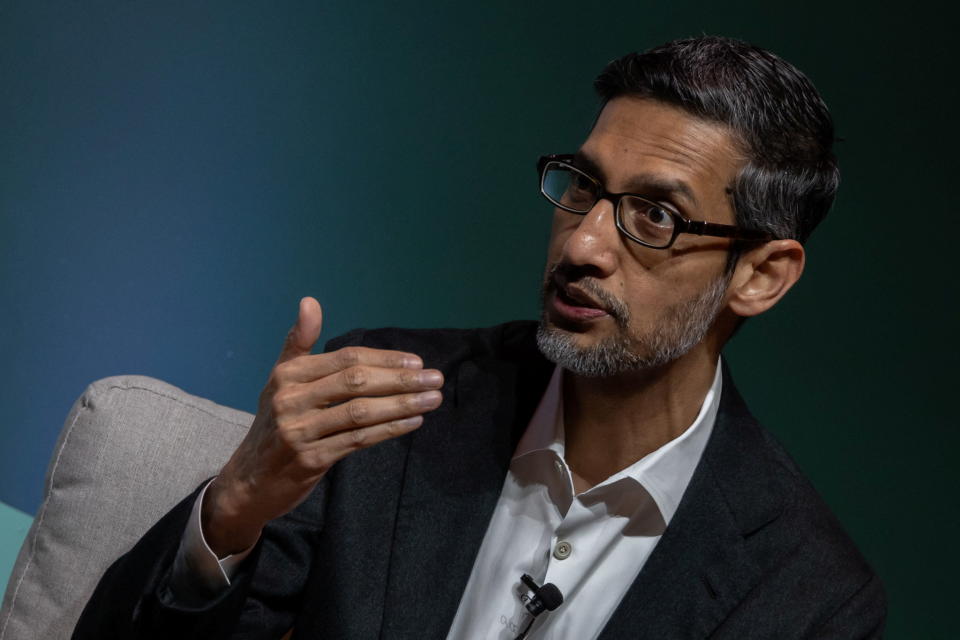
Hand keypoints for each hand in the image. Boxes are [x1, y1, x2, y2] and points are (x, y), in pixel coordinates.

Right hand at [202, 297, 442, 555]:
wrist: (250, 480)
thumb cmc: (275, 423)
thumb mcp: (281, 380)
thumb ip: (299, 342)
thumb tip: (309, 301)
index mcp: (289, 374)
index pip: (346, 358)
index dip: (384, 358)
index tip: (416, 362)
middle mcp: (291, 399)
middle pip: (356, 382)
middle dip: (400, 380)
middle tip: (435, 378)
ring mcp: (299, 431)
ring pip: (361, 412)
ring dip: (402, 404)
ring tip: (433, 399)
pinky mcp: (310, 459)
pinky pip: (357, 440)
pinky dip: (388, 430)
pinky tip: (413, 422)